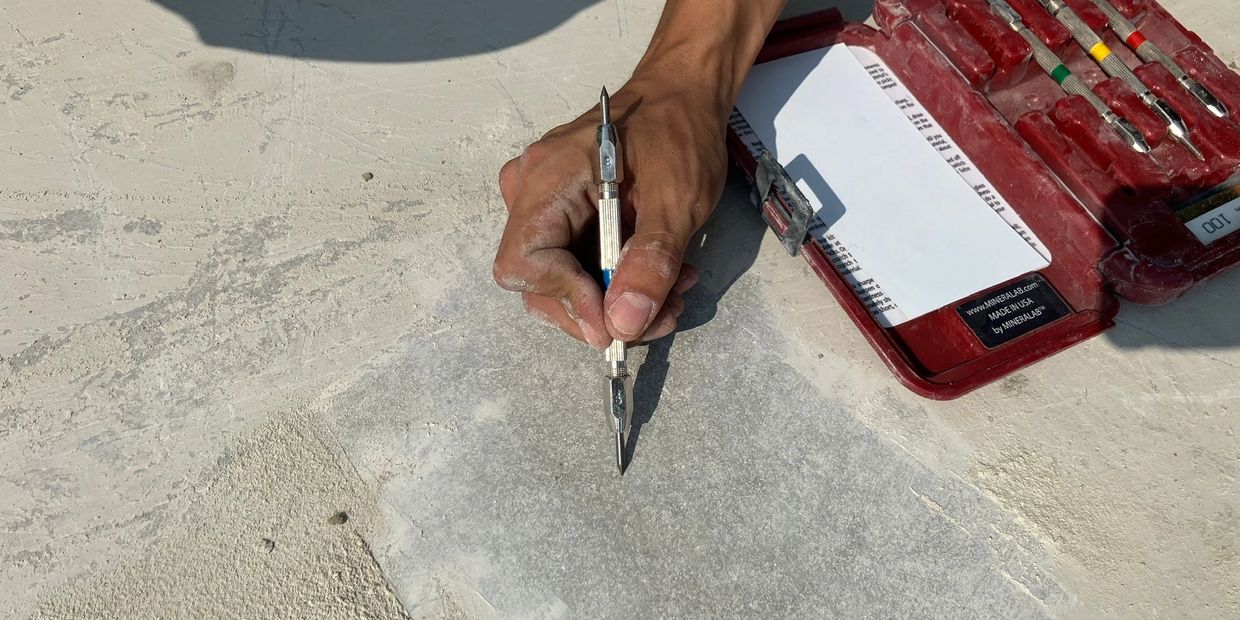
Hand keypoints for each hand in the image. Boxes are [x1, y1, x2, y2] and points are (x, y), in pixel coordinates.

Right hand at [494, 77, 727, 347]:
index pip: (524, 262)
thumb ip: (650, 263)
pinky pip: (575, 264)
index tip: (614, 320)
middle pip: (539, 282)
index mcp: (549, 178)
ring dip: (615, 302)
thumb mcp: (677, 201)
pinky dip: (617, 282)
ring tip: (672, 296)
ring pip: (560, 282)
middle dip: (600, 311)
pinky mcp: (563, 215)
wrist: (684, 95)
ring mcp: (543, 203)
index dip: (566, 299)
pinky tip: (661, 279)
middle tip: (660, 317)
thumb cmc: (679, 131)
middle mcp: (531, 191)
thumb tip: (624, 324)